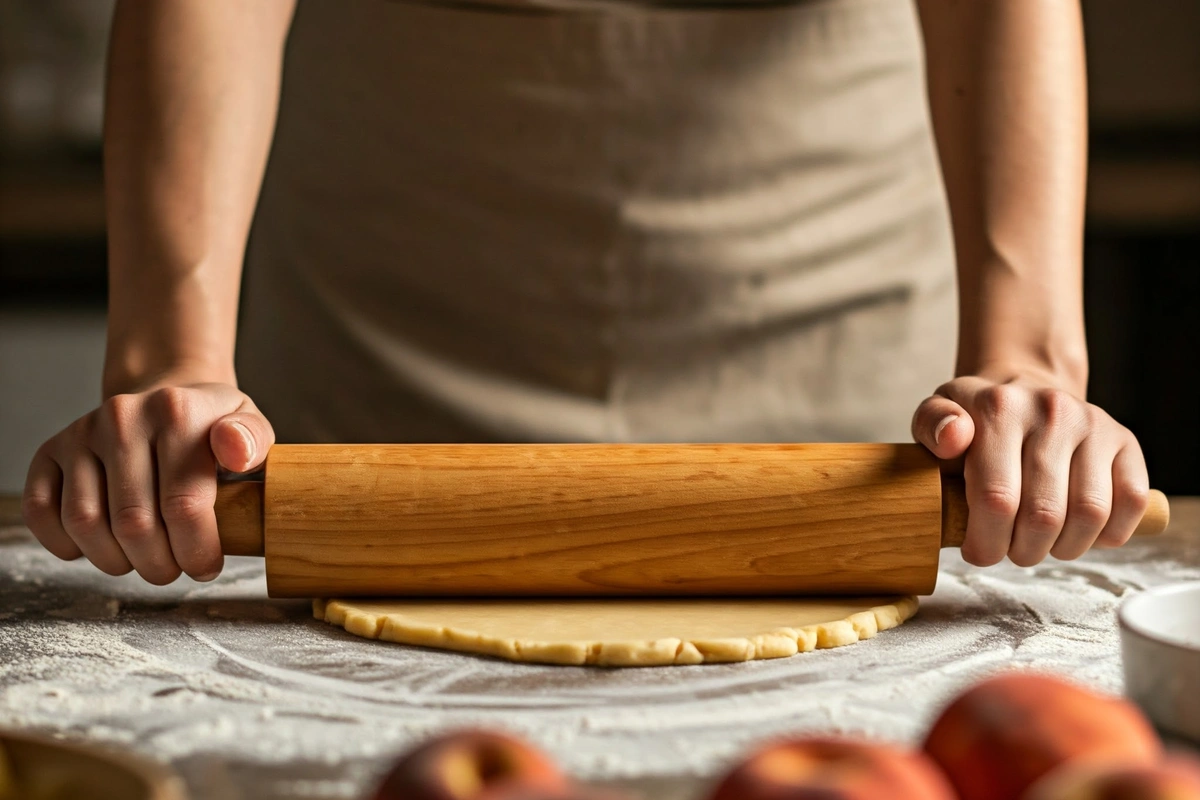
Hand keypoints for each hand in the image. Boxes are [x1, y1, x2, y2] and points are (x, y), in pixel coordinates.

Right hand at [22, 380, 273, 583]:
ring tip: (143, 561)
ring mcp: (81, 433)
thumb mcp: (250, 424)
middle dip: (159, 565)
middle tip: (174, 570)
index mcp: (176, 411)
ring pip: (85, 523)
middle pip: (133, 523)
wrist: (167, 397)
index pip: (184, 505)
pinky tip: (99, 547)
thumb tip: (236, 453)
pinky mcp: (50, 451)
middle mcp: (123, 417)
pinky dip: (65, 544)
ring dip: (115, 561)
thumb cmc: (211, 426)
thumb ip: (253, 440)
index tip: (207, 567)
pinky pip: (42, 511)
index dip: (197, 551)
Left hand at [911, 372, 1149, 566]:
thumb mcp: (934, 416)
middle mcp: (1052, 411)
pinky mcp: (1125, 440)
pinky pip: (1130, 502)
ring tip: (1042, 543)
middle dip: (1023, 550)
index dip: (987, 542)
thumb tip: (953, 438)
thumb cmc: (973, 419)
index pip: (996, 498)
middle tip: (1011, 550)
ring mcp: (1094, 424)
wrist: (1022, 390)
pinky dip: (1107, 534)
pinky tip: (1079, 532)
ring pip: (1090, 514)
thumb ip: (931, 426)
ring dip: (1064, 547)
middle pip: (1044, 514)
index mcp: (999, 409)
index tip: (978, 551)